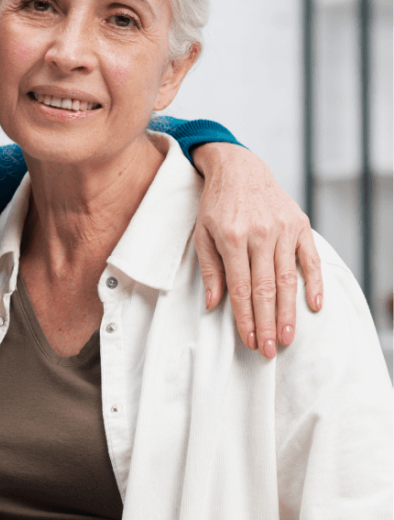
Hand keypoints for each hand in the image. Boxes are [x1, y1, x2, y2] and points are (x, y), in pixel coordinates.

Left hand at [192, 143, 322, 357]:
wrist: (239, 169)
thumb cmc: (216, 206)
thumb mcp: (203, 235)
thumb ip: (210, 270)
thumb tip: (214, 305)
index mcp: (232, 238)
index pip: (240, 288)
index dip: (245, 318)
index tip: (249, 341)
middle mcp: (259, 234)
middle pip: (265, 288)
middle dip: (267, 323)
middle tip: (268, 350)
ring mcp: (283, 229)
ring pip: (287, 278)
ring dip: (289, 311)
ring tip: (287, 337)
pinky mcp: (300, 224)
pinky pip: (310, 258)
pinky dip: (314, 283)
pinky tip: (315, 306)